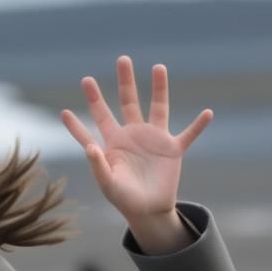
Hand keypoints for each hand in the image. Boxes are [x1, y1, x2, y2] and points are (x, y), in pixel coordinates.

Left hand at [61, 56, 211, 245]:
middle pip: (127, 103)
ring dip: (160, 88)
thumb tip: (89, 147)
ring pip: (157, 107)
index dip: (78, 122)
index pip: (92, 127)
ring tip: (158, 67)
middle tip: (123, 59)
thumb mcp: (108, 184)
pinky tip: (208, 113)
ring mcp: (153, 140)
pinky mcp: (172, 150)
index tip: (64, 111)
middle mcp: (132, 136)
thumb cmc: (124, 199)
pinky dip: (198, 126)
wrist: (147, 211)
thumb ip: (98, 165)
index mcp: (112, 145)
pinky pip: (188, 135)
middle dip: (125, 82)